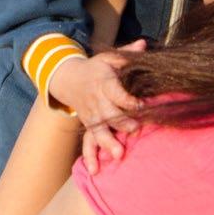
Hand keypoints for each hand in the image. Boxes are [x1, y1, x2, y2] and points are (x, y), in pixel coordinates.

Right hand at [50, 41, 145, 167]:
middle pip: (109, 114)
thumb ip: (127, 53)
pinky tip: (94, 170)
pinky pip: (87, 142)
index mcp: (103, 82)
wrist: (69, 78)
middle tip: (136, 131)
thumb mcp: (109, 57)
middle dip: (122, 123)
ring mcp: (91, 115)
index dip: (128, 99)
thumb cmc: (96, 68)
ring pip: (99, 131)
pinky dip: (89, 156)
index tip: (142, 105)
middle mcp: (96, 100)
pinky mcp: (88, 125)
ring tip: (118, 155)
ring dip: (107, 143)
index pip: (116, 92)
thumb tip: (144, 44)